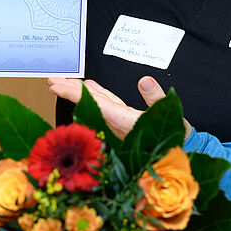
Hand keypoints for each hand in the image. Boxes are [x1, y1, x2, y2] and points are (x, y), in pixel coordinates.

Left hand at [47, 76, 181, 138]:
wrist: (179, 151)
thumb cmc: (176, 135)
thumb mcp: (169, 112)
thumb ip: (155, 96)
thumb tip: (144, 80)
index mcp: (122, 121)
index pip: (92, 103)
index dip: (73, 94)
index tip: (56, 86)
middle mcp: (115, 122)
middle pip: (87, 102)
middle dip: (68, 91)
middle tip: (52, 80)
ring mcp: (118, 121)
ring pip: (94, 102)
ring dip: (79, 91)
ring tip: (65, 81)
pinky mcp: (123, 119)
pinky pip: (105, 104)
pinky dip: (96, 93)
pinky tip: (89, 86)